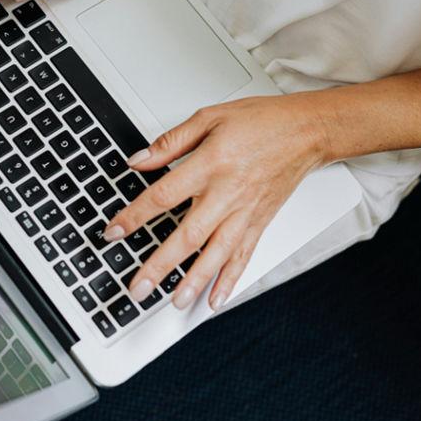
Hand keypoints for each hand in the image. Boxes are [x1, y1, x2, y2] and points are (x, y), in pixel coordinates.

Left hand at [104, 92, 329, 311]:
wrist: (306, 131)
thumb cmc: (262, 121)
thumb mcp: (210, 117)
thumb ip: (171, 142)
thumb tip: (138, 160)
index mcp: (210, 165)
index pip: (163, 196)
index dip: (134, 216)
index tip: (114, 232)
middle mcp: (227, 193)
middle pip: (187, 236)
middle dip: (160, 265)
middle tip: (139, 287)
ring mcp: (245, 211)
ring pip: (215, 253)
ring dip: (194, 280)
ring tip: (174, 302)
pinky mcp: (260, 221)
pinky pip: (243, 256)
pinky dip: (230, 280)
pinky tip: (216, 298)